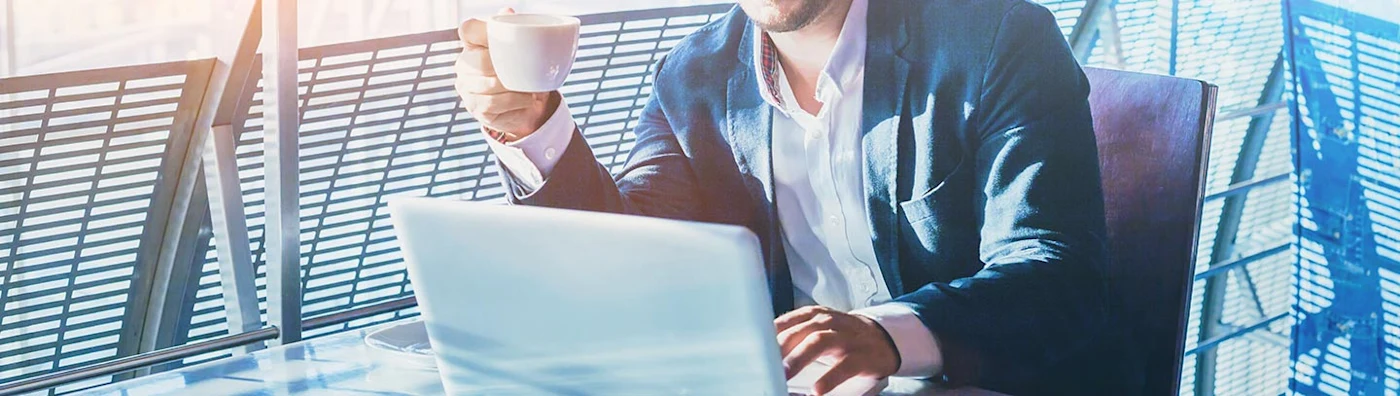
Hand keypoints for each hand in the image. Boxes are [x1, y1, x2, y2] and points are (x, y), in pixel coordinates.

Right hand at [455, 8, 556, 139]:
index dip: (482, 30)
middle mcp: (464, 65)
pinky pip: (493, 105)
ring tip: (529, 89)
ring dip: (513, 89)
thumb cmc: (519, 71)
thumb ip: (514, 30)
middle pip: (479, 61)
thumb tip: (507, 12)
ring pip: (488, 86)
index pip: (468, 29)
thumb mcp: (521, 51)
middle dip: (504, 68)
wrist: (525, 105)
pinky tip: (525, 100)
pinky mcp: (475, 108)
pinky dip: (514, 102)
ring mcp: (466, 88)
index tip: (500, 37)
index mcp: (473, 44)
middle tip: (524, 72)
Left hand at [776, 306, 898, 394]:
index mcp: (814, 316)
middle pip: (800, 331)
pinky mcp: (861, 356)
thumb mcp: (818, 329)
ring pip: (819, 342)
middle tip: (765, 365)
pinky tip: (817, 389)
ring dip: (799, 358)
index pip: (787, 321)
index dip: (769, 335)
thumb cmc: (842, 337)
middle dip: (780, 348)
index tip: (754, 349)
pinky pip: (844, 366)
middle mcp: (829, 322)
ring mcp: (846, 338)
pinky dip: (830, 378)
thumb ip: (794, 335)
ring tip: (785, 374)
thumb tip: (764, 352)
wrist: (883, 339)